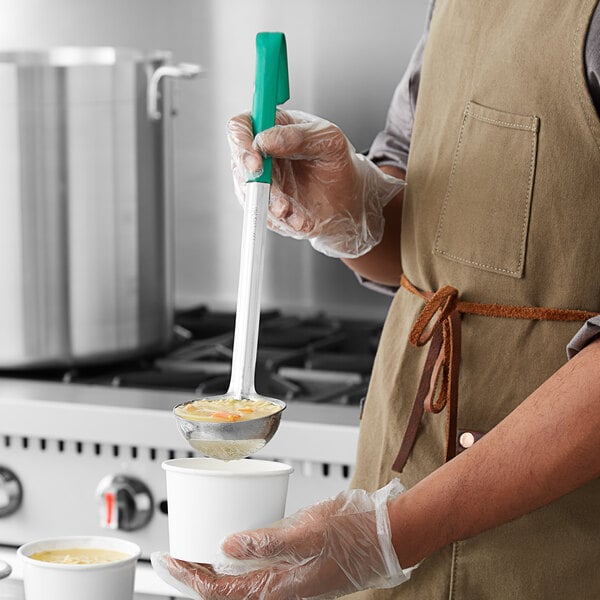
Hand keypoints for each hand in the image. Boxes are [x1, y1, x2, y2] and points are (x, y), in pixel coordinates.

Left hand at [151, 480, 412, 599]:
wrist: (383, 536)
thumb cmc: (353, 538)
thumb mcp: (308, 535)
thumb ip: (266, 543)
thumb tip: (227, 548)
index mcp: (278, 588)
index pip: (219, 590)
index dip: (189, 577)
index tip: (168, 560)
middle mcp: (277, 585)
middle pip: (223, 588)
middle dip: (194, 573)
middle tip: (173, 553)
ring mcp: (284, 573)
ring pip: (237, 577)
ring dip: (212, 564)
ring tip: (193, 543)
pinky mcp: (291, 558)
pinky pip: (255, 561)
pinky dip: (236, 552)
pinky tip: (231, 537)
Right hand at [227, 110, 404, 258]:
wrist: (349, 199)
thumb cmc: (338, 162)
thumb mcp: (328, 141)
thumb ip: (297, 136)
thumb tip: (264, 140)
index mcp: (271, 128)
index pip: (240, 128)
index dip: (241, 143)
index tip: (255, 162)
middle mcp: (261, 155)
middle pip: (239, 165)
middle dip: (255, 184)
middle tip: (275, 196)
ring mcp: (261, 183)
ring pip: (250, 195)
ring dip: (271, 206)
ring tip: (294, 213)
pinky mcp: (266, 207)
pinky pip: (265, 217)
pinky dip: (283, 222)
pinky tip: (302, 221)